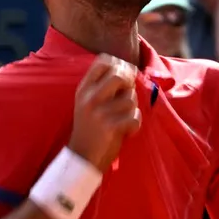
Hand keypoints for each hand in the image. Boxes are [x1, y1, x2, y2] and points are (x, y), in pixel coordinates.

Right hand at [68, 55, 140, 171]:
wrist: (83, 156)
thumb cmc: (91, 127)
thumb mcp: (87, 102)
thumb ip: (103, 85)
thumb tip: (130, 69)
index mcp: (83, 89)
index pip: (102, 62)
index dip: (119, 64)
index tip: (124, 74)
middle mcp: (89, 98)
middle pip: (119, 75)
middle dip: (130, 83)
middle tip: (128, 95)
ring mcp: (99, 113)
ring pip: (131, 99)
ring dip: (132, 109)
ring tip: (123, 118)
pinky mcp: (111, 128)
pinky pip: (135, 117)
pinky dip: (135, 124)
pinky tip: (126, 130)